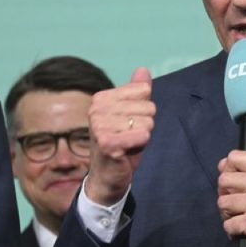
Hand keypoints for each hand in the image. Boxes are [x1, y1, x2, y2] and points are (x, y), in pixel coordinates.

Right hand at [83, 68, 154, 205]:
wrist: (107, 177)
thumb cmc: (121, 144)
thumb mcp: (132, 115)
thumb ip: (137, 93)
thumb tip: (143, 70)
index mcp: (102, 98)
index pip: (143, 91)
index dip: (144, 111)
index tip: (129, 124)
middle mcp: (97, 108)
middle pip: (148, 107)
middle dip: (145, 125)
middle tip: (129, 137)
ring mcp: (100, 125)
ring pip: (148, 122)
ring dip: (142, 137)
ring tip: (127, 144)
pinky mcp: (107, 142)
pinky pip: (143, 135)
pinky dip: (140, 145)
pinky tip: (126, 151)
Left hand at [216, 151, 245, 246]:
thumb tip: (222, 165)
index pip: (235, 157)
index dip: (229, 170)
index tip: (236, 183)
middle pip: (224, 180)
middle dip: (226, 194)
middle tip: (238, 204)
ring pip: (222, 202)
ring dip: (228, 214)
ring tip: (242, 218)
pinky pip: (227, 224)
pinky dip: (232, 231)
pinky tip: (245, 230)